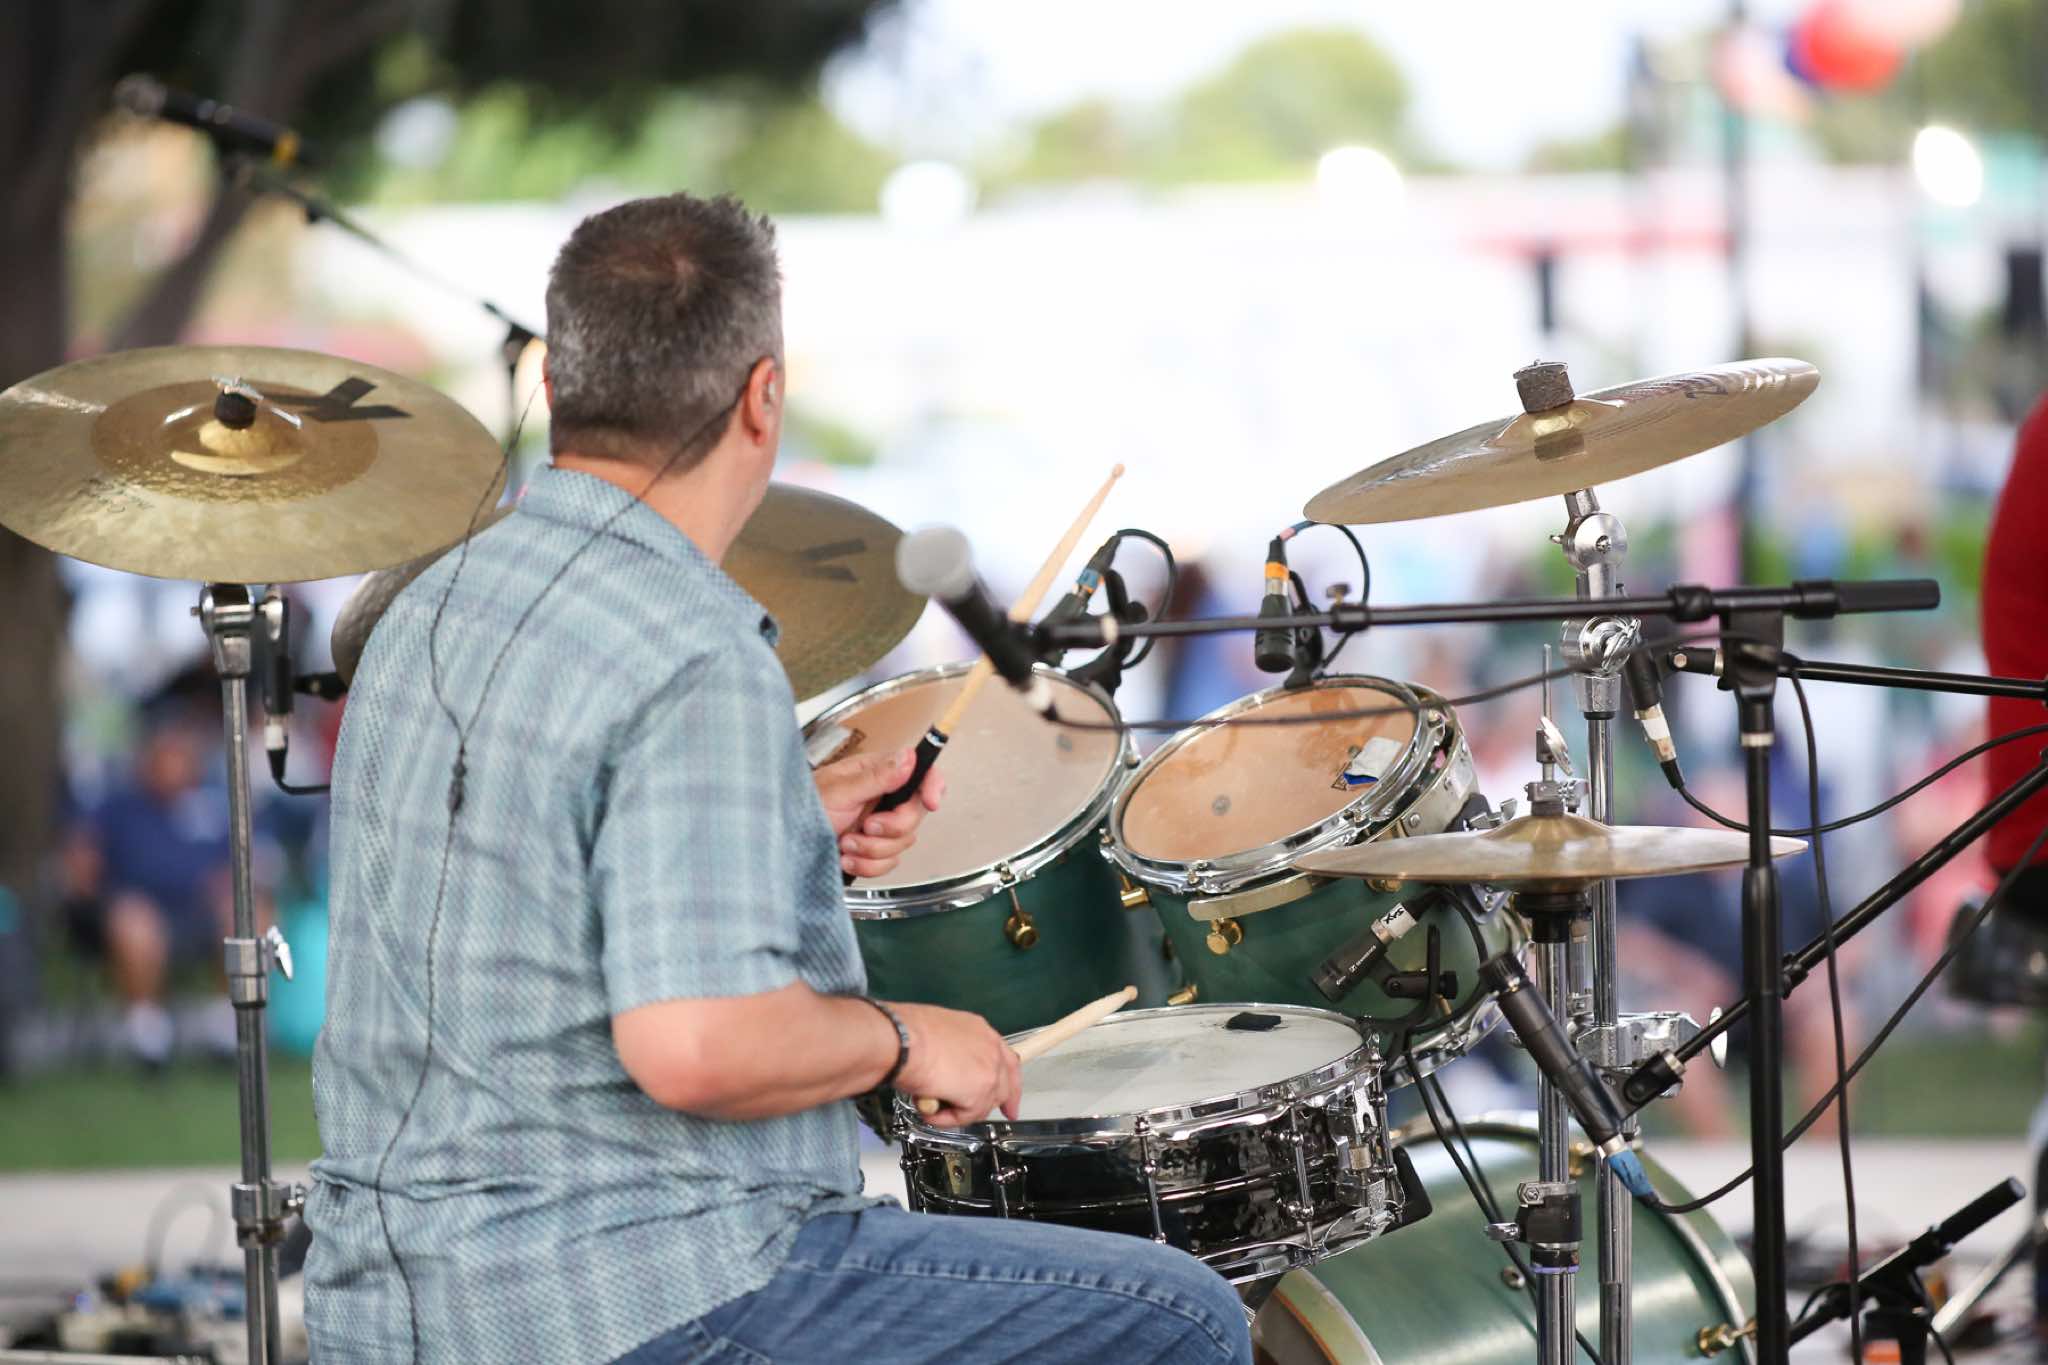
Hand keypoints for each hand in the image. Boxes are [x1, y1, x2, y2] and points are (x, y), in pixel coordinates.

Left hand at [814, 747, 944, 878]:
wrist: (783, 842)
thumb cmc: (803, 807)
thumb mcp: (840, 790)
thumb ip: (877, 776)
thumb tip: (909, 757)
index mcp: (878, 774)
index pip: (921, 773)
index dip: (932, 786)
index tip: (931, 802)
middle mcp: (883, 798)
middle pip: (915, 815)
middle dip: (891, 828)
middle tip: (867, 826)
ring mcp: (878, 826)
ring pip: (902, 843)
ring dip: (872, 849)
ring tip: (845, 843)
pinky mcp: (872, 851)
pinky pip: (888, 863)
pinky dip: (867, 865)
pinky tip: (845, 858)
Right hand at [891, 1001, 1019, 1127]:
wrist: (901, 1040)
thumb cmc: (905, 1032)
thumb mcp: (936, 1033)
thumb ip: (950, 1051)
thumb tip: (944, 1067)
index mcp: (979, 1030)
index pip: (1004, 1059)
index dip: (1006, 1081)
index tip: (1006, 1099)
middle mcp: (990, 1049)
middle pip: (1004, 1084)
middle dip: (992, 1104)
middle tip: (976, 1114)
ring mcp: (989, 1071)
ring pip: (983, 1104)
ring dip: (959, 1111)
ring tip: (934, 1107)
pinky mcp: (978, 1093)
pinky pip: (966, 1116)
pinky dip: (946, 1119)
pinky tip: (930, 1111)